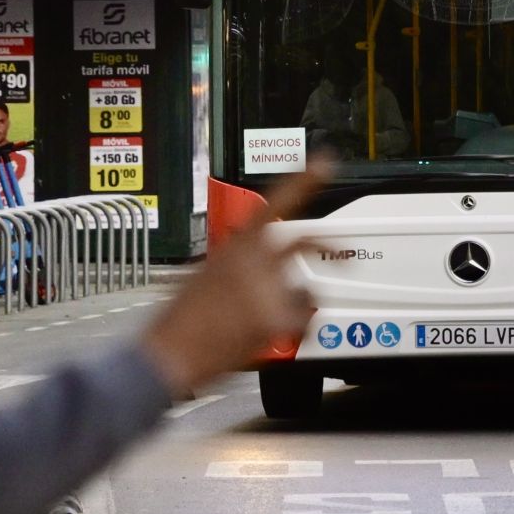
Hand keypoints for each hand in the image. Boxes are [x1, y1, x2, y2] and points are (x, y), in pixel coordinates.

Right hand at [138, 161, 329, 397]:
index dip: (305, 180)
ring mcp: (267, 289)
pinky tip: (271, 333)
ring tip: (268, 318)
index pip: (277, 201)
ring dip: (295, 304)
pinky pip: (304, 320)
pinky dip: (295, 328)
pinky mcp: (275, 318)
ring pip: (305, 290)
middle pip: (306, 242)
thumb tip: (254, 261)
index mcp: (237, 244)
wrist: (171, 351)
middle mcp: (255, 261)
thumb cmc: (182, 317)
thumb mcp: (204, 272)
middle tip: (343, 254)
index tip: (325, 162)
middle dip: (331, 247)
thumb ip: (236, 259)